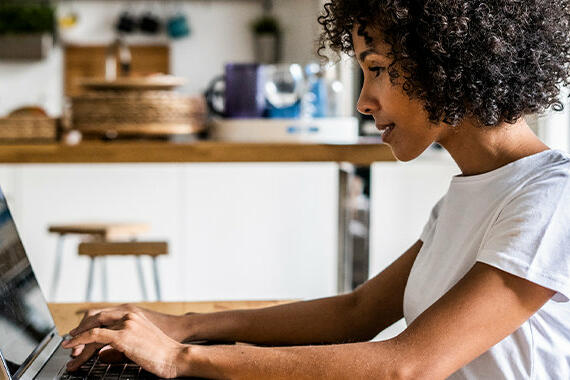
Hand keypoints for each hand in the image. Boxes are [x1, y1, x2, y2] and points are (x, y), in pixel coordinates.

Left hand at [63, 311, 187, 377]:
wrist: (175, 355)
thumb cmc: (162, 351)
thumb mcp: (141, 339)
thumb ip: (124, 339)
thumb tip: (105, 351)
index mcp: (133, 313)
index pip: (103, 313)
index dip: (89, 323)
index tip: (79, 334)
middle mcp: (128, 314)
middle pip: (95, 316)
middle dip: (80, 329)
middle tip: (70, 341)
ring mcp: (126, 323)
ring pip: (93, 326)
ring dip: (78, 339)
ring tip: (69, 350)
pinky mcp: (123, 336)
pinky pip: (95, 336)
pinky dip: (81, 341)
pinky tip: (74, 349)